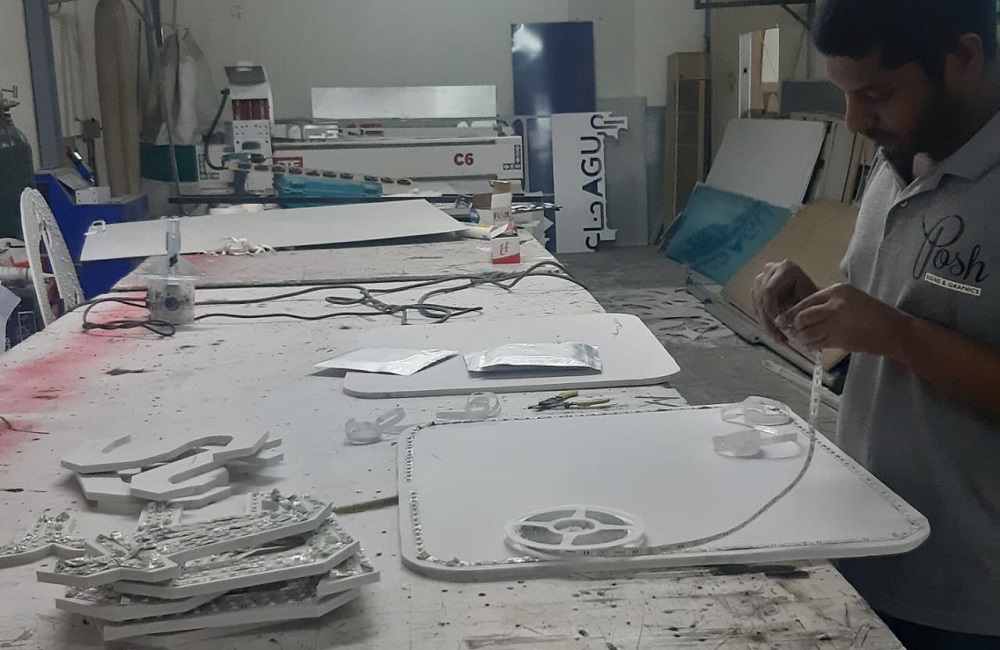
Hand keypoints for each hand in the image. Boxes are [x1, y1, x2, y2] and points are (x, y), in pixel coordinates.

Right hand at [751, 261, 818, 343]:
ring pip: (757, 304)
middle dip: (769, 321)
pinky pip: (755, 307)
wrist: (814, 299)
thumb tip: (781, 324)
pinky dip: (763, 320)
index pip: (769, 290)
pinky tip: (773, 331)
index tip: (780, 326)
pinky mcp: (758, 288)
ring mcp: (762, 277)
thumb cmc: (815, 300)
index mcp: (786, 268)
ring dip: (765, 323)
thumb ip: (794, 311)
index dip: (771, 310)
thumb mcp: (808, 304)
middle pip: (761, 298)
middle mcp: (771, 269)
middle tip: (779, 338)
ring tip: (778, 338)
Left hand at [779, 283, 909, 354]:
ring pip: (808, 332)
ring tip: (802, 339)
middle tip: (792, 331)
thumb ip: (829, 303)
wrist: (895, 331)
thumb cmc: (874, 314)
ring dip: (802, 338)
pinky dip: (811, 345)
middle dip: (794, 326)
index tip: (783, 319)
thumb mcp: (851, 299)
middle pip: (803, 316)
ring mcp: (838, 322)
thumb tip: (803, 313)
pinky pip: (818, 343)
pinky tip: (812, 346)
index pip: (806, 301)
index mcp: (837, 290)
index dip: (792, 312)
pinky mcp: (841, 339)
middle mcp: (835, 304)